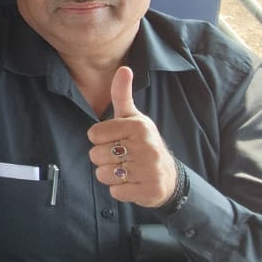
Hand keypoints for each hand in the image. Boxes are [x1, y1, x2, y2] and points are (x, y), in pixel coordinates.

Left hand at [86, 66, 177, 207]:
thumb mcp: (133, 118)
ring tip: (125, 169)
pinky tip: (132, 183)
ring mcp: (149, 171)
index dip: (98, 139)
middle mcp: (146, 147)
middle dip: (103, 158)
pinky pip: (115, 192)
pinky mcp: (149, 191)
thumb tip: (124, 68)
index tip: (113, 139)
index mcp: (139, 127)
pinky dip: (119, 190)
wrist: (168, 176)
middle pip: (96, 155)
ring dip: (110, 175)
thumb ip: (121, 95)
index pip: (94, 134)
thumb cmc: (143, 142)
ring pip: (103, 174)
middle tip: (120, 156)